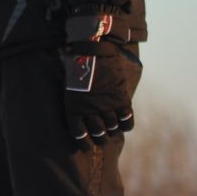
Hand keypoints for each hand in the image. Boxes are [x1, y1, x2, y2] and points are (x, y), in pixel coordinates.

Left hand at [62, 13, 140, 143]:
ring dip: (113, 130)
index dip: (83, 142)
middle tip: (103, 138)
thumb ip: (77, 101)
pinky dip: (127, 125)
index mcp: (72, 107)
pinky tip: (125, 125)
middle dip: (101, 138)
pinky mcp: (120, 99)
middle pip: (98, 132)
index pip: (78, 133)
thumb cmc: (77, 65)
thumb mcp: (70, 85)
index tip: (87, 146)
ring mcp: (106, 105)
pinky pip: (126, 119)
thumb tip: (81, 114)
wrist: (93, 49)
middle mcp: (89, 110)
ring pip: (112, 127)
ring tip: (113, 130)